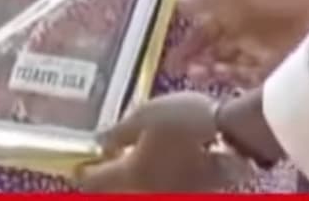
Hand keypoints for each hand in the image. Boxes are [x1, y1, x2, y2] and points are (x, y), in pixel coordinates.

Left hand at [78, 93, 246, 191]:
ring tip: (121, 167)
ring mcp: (172, 196)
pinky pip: (160, 190)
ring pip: (139, 193)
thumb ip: (118, 133)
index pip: (96, 182)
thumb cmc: (182, 119)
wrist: (232, 135)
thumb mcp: (144, 116)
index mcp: (132, 176)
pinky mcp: (192, 194)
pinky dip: (150, 183)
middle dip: (104, 183)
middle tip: (95, 169)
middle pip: (117, 193)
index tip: (76, 167)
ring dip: (127, 183)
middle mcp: (149, 194)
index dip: (83, 174)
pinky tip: (151, 170)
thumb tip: (99, 144)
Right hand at [167, 0, 308, 83]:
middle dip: (198, 61)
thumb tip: (177, 4)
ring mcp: (263, 50)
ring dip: (213, 71)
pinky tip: (222, 78)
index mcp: (235, 6)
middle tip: (181, 71)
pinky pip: (252, 78)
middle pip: (216, 50)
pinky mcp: (280, 67)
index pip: (206, 29)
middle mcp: (247, 30)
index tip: (171, 56)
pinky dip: (235, 80)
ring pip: (230, 66)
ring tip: (198, 74)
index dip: (189, 43)